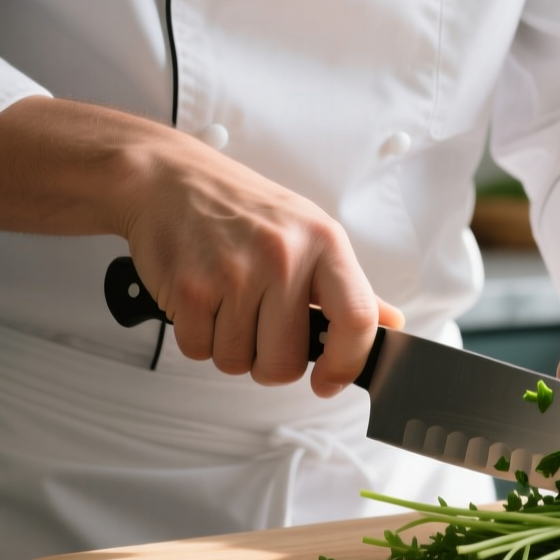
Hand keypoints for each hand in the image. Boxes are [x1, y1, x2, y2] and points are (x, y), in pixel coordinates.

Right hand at [119, 133, 400, 395]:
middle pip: (287, 362)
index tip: (329, 381)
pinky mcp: (190, 288)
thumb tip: (391, 323)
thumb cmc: (242, 209)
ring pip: (238, 362)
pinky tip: (201, 300)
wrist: (168, 178)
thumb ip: (349, 286)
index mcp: (324, 243)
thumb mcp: (309, 233)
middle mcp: (283, 256)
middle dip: (270, 362)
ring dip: (230, 347)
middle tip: (260, 330)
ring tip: (226, 304)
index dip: (347, 364)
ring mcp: (234, 272)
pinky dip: (197, 337)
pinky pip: (199, 351)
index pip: (357, 319)